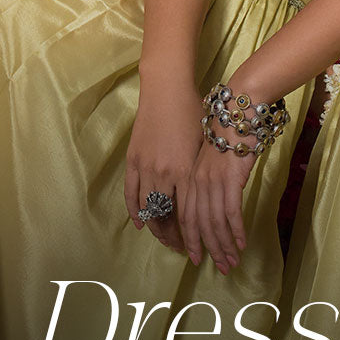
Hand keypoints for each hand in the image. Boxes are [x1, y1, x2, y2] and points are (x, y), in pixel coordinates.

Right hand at [124, 78, 203, 255]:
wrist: (167, 90)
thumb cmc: (193, 112)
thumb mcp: (204, 144)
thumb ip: (202, 172)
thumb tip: (208, 195)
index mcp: (186, 171)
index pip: (188, 215)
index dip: (192, 236)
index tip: (198, 250)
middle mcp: (165, 174)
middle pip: (167, 218)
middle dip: (175, 238)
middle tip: (183, 250)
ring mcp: (146, 168)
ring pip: (149, 209)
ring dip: (156, 229)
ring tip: (165, 239)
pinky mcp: (133, 160)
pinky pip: (131, 193)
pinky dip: (135, 211)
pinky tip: (141, 223)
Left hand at [181, 129, 255, 274]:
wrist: (236, 112)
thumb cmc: (227, 133)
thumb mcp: (210, 158)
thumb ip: (207, 180)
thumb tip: (213, 201)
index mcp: (189, 178)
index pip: (186, 217)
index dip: (190, 240)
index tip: (195, 257)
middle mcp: (197, 183)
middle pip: (199, 225)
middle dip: (209, 249)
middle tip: (219, 267)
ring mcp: (212, 182)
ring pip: (215, 222)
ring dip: (224, 246)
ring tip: (232, 262)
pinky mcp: (230, 180)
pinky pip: (231, 212)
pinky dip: (235, 231)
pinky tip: (241, 243)